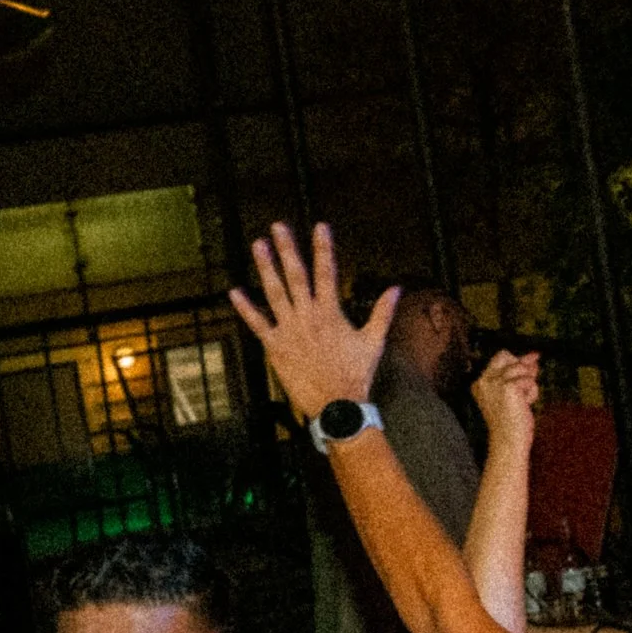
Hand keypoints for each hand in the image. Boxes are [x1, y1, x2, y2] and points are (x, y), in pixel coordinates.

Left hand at [228, 222, 392, 419]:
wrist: (338, 405)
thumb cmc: (357, 374)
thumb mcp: (374, 342)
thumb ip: (383, 312)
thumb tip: (397, 289)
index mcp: (331, 312)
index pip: (327, 272)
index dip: (323, 248)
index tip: (320, 226)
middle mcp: (307, 316)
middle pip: (296, 275)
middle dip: (287, 248)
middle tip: (277, 226)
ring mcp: (289, 330)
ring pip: (274, 293)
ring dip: (265, 268)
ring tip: (259, 245)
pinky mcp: (275, 347)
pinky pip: (257, 324)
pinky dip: (245, 308)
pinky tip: (235, 292)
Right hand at [471, 351, 540, 447]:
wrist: (509, 441)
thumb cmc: (512, 422)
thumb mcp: (513, 394)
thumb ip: (519, 374)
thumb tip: (534, 356)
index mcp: (479, 383)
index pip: (500, 358)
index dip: (517, 360)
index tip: (530, 366)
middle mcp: (483, 380)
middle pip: (507, 355)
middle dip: (521, 366)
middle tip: (525, 385)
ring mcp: (494, 383)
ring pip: (521, 368)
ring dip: (529, 383)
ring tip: (523, 402)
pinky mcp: (508, 387)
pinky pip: (529, 380)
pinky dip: (532, 392)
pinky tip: (525, 405)